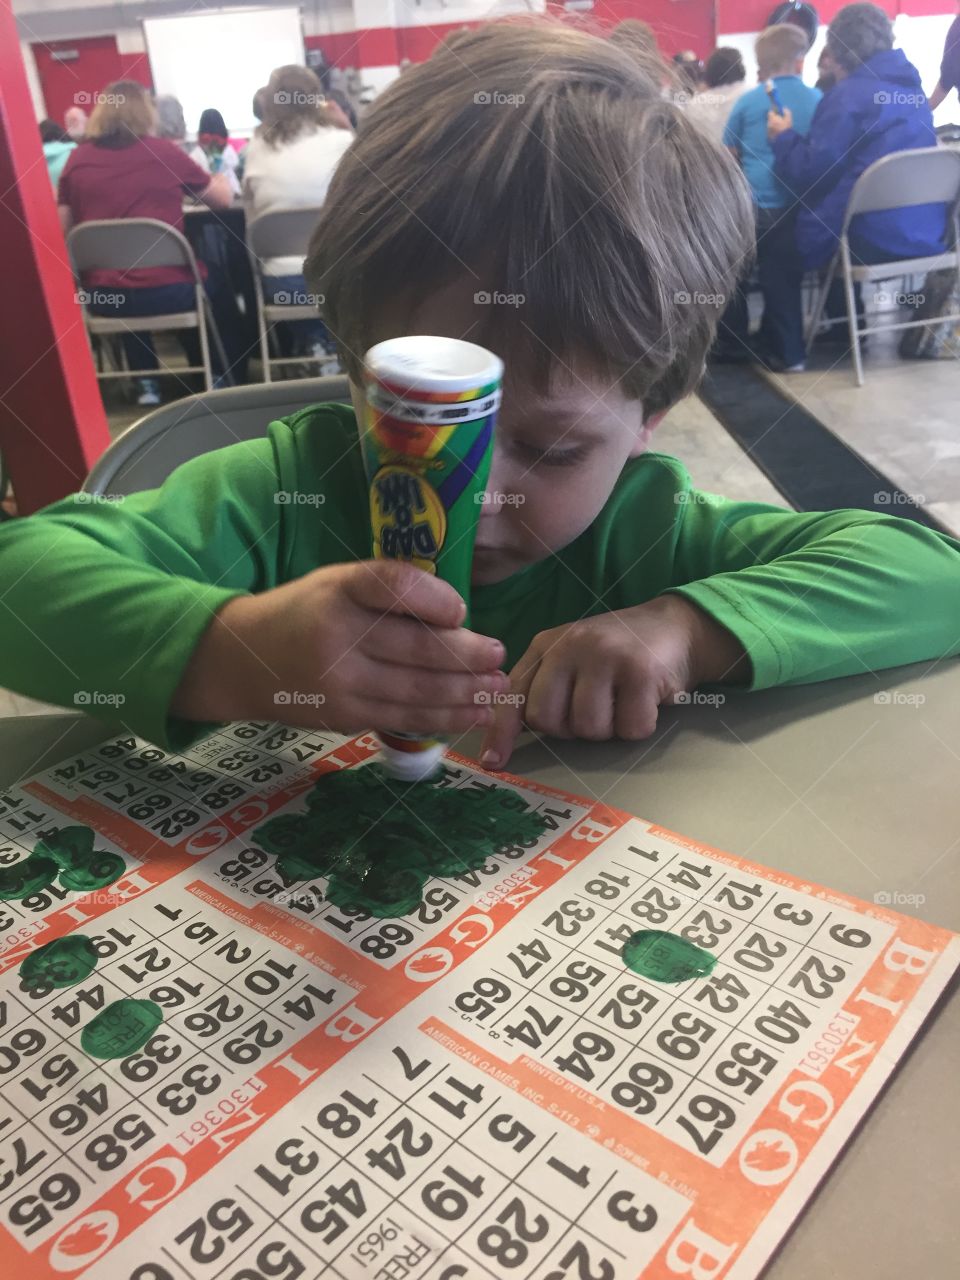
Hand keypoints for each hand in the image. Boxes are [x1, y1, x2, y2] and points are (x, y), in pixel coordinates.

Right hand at [173, 559, 508, 734]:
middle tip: (499, 655)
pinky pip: (404, 718)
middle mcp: (337, 636)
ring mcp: (340, 683)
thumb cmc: (306, 612)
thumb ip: (389, 591)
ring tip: (496, 687)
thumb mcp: (337, 582)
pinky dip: (444, 717)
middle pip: (416, 647)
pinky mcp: (344, 716)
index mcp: (338, 590)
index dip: (434, 599)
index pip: (392, 586)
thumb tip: (457, 617)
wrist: (244, 660)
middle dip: (467, 655)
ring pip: (416, 691)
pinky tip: (472, 712)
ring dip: (465, 692)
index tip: (461, 611)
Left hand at [479, 595, 748, 768]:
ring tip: (621, 702)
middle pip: (548, 719)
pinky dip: (640, 725)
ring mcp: (605, 655)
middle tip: (596, 709)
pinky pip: (629, 727)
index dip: (502, 732)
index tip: (493, 763)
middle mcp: (569, 646)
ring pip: (589, 728)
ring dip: (609, 729)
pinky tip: (645, 701)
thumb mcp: (571, 660)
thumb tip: (504, 741)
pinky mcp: (640, 670)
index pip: (514, 695)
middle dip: (571, 729)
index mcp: (546, 645)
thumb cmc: (617, 655)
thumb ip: (542, 689)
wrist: (676, 627)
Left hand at [767, 106, 792, 139]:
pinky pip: (770, 131)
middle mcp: (768, 124)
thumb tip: (783, 108)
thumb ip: (786, 111)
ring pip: (770, 125)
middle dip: (774, 118)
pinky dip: (773, 131)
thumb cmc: (786, 128)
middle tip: (779, 120)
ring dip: (773, 125)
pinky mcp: (768, 136)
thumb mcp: (789, 118)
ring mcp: (767, 131)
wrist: (784, 141)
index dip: (773, 111)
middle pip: (770, 119)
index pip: (770, 112)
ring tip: (779, 128)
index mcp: (773, 119)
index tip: (777, 112)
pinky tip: (778, 133)